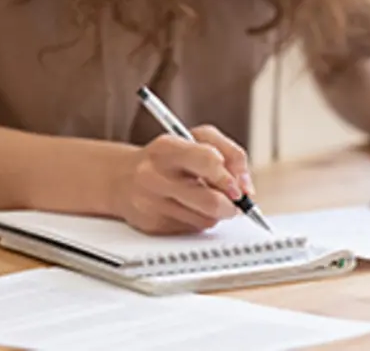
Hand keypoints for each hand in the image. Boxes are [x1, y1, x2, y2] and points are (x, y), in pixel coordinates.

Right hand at [116, 125, 254, 234]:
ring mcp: (151, 203)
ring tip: (206, 198)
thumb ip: (230, 154)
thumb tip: (246, 189)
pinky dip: (200, 220)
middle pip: (211, 201)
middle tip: (236, 201)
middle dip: (231, 205)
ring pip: (206, 219)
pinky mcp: (152, 226)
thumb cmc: (169, 157)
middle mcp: (155, 175)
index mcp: (167, 148)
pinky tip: (189, 208)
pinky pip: (193, 229)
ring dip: (217, 213)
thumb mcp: (198, 139)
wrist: (123, 178)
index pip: (208, 161)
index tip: (239, 188)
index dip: (230, 178)